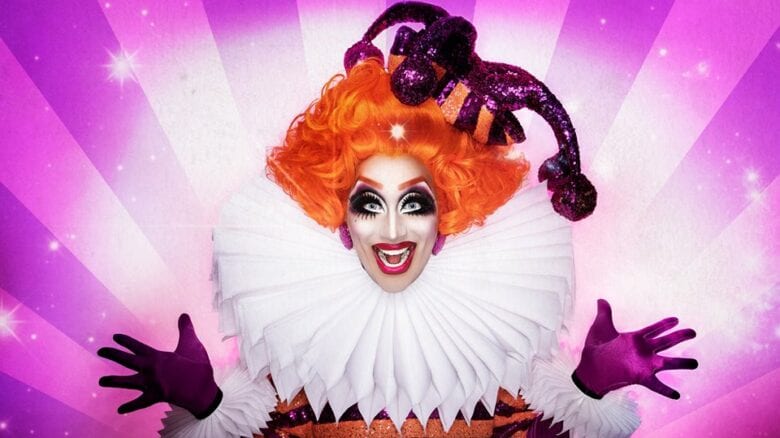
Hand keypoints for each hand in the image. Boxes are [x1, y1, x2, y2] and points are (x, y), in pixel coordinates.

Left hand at [98, 314, 221, 418]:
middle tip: (101, 351)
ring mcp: (150, 384)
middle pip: (126, 360)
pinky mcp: (155, 397)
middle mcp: (149, 369)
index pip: (136, 346)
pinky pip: (139, 402)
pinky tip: (120, 409)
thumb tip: (184, 314)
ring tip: (101, 381)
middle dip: (113, 354)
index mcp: (156, 356)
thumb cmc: (197, 365)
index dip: (125, 341)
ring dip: (113, 381)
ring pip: (127, 382)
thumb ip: (185, 329)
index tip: (115, 337)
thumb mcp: (192, 344)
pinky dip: (130, 406)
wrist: (201, 389)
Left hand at [573, 299, 697, 398]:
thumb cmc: (595, 347)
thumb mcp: (600, 327)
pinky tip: (676, 395)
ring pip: (667, 362)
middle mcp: (642, 350)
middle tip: (694, 332)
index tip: (676, 319)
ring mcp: (643, 363)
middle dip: (680, 336)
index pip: (653, 329)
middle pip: (665, 341)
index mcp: (634, 338)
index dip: (665, 324)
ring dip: (681, 363)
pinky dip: (666, 390)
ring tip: (695, 363)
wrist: (590, 367)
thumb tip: (601, 299)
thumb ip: (604, 313)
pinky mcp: (640, 376)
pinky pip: (656, 385)